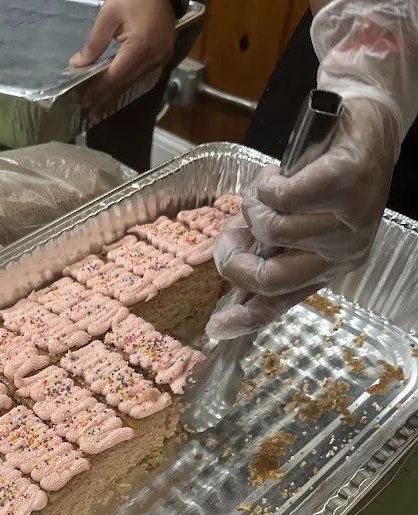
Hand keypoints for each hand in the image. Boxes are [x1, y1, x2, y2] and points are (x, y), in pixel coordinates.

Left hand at [70, 0, 175, 116]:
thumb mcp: (109, 13)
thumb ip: (94, 42)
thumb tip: (78, 64)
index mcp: (141, 46)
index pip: (115, 76)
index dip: (99, 91)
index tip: (84, 103)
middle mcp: (154, 58)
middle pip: (125, 83)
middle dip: (106, 96)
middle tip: (89, 110)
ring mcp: (161, 58)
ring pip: (134, 81)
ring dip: (116, 92)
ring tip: (99, 103)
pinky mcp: (164, 56)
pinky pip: (143, 74)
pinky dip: (127, 82)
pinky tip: (116, 88)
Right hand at [207, 97, 395, 339]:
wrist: (364, 121)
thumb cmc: (323, 170)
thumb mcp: (289, 219)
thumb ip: (262, 248)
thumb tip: (229, 272)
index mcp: (328, 267)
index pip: (281, 303)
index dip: (245, 319)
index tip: (216, 328)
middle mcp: (344, 253)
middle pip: (271, 278)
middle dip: (234, 260)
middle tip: (229, 239)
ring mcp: (350, 221)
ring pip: (273, 230)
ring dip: (255, 204)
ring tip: (268, 188)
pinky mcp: (349, 184)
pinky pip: (287, 197)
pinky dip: (268, 184)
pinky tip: (277, 174)